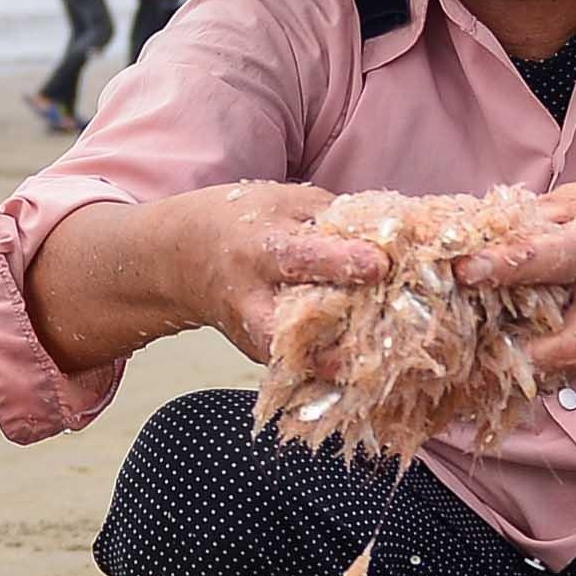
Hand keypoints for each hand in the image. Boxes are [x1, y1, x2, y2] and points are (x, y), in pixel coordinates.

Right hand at [22, 181, 386, 378]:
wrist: (179, 260)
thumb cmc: (242, 222)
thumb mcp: (283, 202)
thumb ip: (335, 218)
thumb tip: (397, 233)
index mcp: (260, 249)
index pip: (300, 259)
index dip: (341, 262)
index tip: (379, 264)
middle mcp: (253, 299)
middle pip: (293, 327)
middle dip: (339, 334)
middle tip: (391, 333)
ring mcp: (255, 337)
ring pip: (301, 362)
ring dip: (347, 362)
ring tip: (394, 356)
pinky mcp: (263, 359)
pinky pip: (305, 372)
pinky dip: (340, 373)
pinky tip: (377, 367)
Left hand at [460, 173, 575, 379]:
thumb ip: (545, 216)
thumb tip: (491, 227)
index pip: (549, 259)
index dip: (504, 266)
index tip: (465, 270)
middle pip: (571, 344)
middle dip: (526, 354)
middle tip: (486, 348)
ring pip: (571, 359)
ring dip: (530, 356)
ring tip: (494, 343)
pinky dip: (552, 349)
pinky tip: (531, 336)